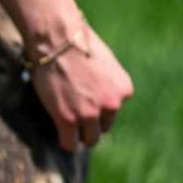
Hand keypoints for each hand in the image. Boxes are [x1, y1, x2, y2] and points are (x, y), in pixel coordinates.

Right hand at [29, 23, 133, 150]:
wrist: (58, 39)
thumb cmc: (77, 43)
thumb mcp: (104, 62)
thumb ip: (105, 82)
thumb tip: (93, 91)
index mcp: (124, 90)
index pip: (114, 110)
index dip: (98, 107)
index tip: (85, 99)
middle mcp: (111, 105)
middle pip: (103, 127)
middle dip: (91, 123)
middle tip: (74, 113)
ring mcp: (89, 114)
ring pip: (89, 138)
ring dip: (79, 134)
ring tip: (67, 126)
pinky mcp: (68, 119)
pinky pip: (69, 143)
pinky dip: (65, 142)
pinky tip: (60, 136)